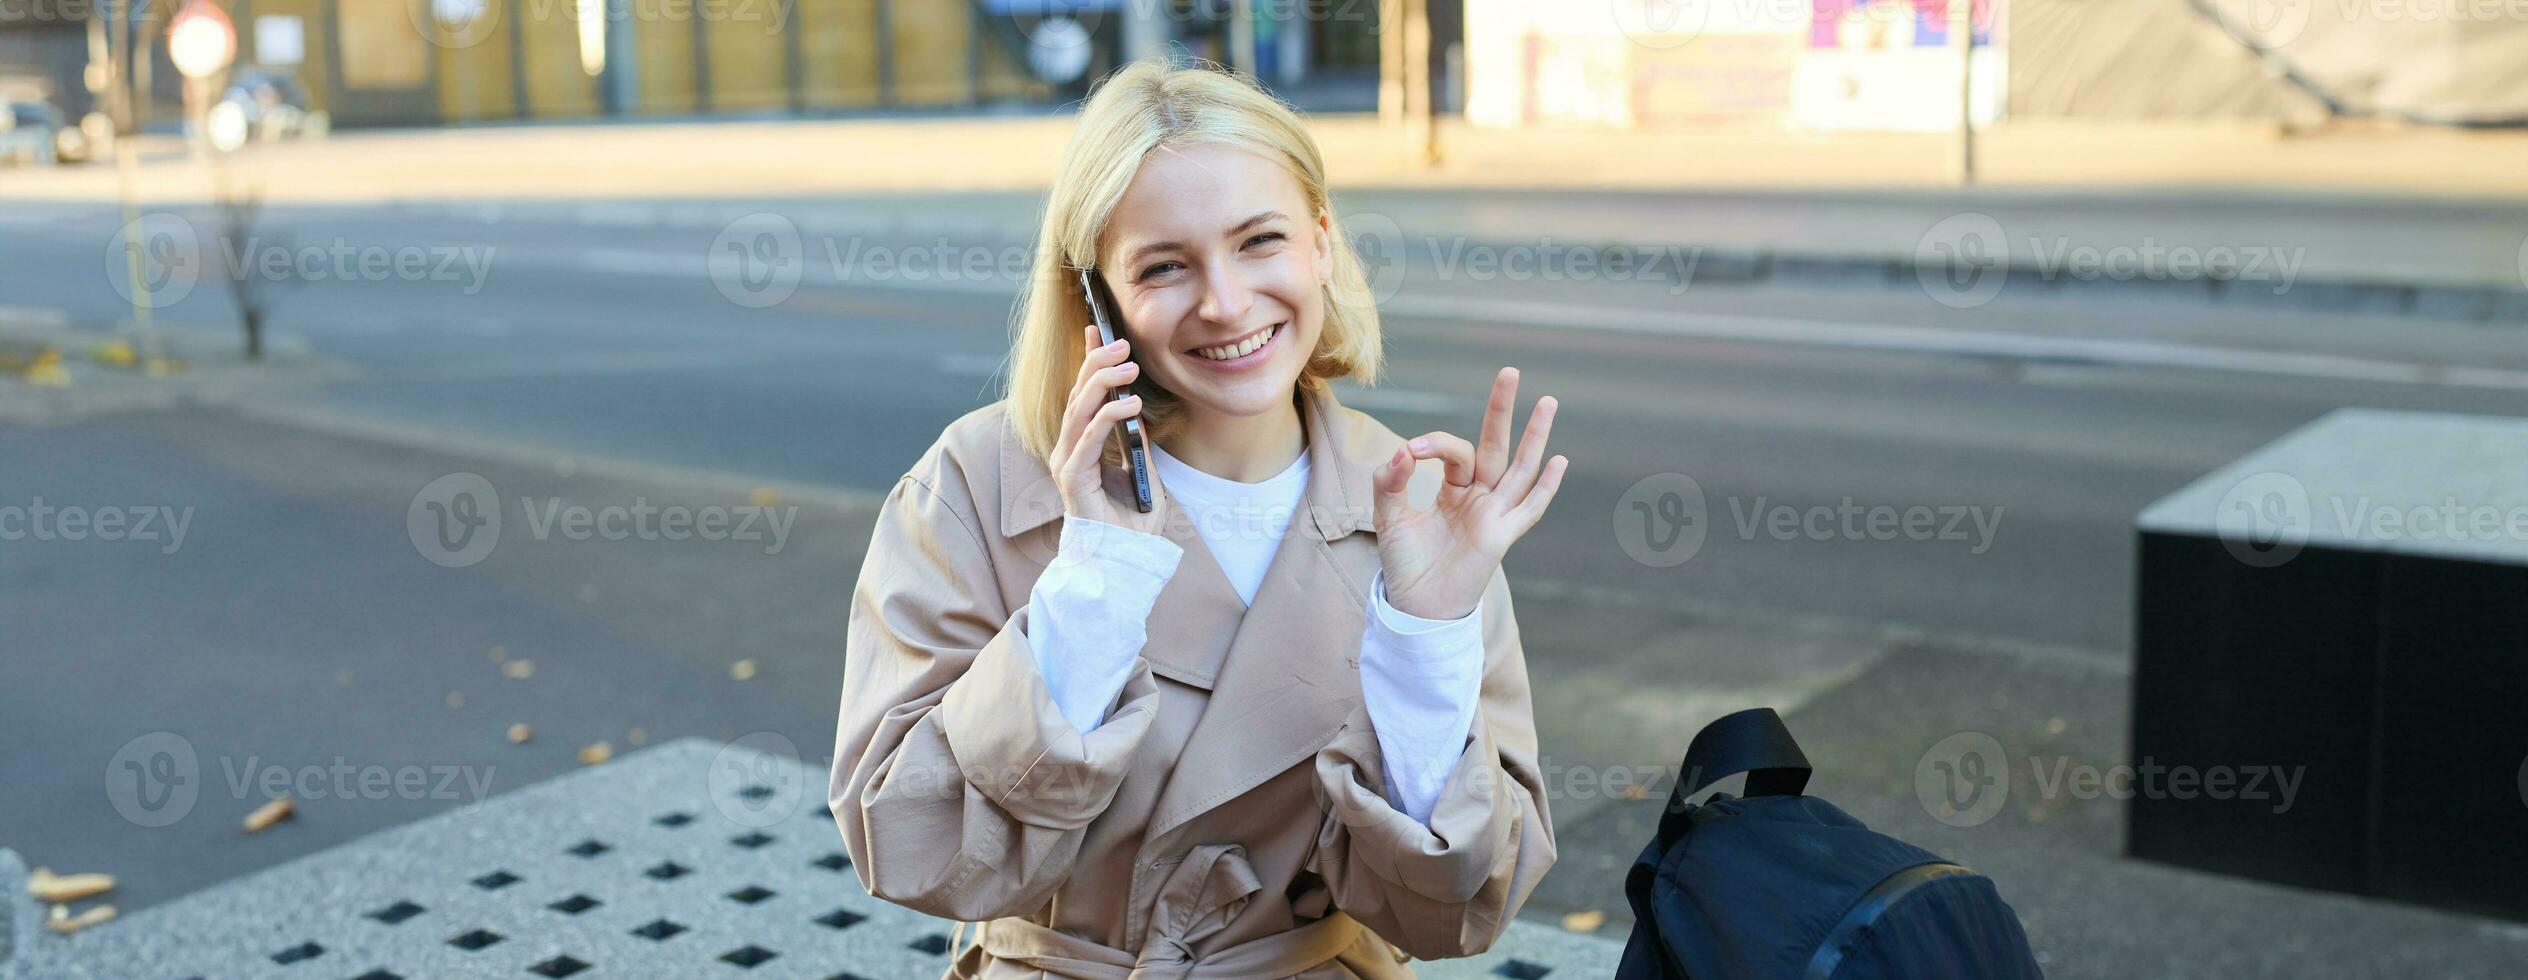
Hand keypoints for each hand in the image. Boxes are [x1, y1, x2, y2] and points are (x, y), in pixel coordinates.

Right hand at [1051, 324, 1168, 536]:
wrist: (1125, 560)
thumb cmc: (1132, 523)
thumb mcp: (1141, 470)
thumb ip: (1135, 442)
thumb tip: (1134, 407)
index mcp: (1080, 447)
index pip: (1082, 395)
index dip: (1087, 361)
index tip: (1096, 329)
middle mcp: (1067, 452)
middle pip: (1077, 397)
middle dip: (1097, 364)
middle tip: (1121, 343)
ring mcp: (1066, 465)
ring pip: (1078, 412)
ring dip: (1103, 384)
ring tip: (1130, 367)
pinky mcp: (1072, 480)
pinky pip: (1088, 439)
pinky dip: (1109, 418)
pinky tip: (1131, 404)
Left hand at [1372, 367, 1566, 620]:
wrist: (1415, 606)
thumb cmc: (1405, 562)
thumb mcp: (1389, 515)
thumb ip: (1389, 481)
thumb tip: (1403, 450)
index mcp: (1453, 488)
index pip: (1455, 450)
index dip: (1435, 443)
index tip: (1410, 451)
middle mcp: (1479, 496)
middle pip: (1495, 445)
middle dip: (1502, 409)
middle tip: (1510, 371)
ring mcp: (1494, 514)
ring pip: (1520, 467)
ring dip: (1535, 436)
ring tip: (1549, 401)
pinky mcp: (1502, 536)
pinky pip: (1529, 508)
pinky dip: (1547, 486)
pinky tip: (1560, 460)